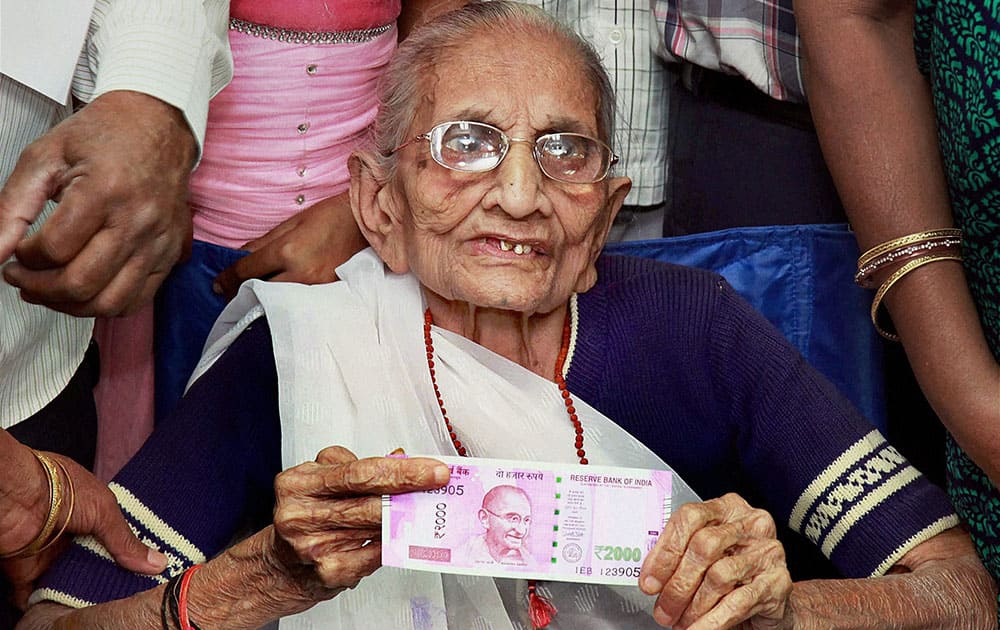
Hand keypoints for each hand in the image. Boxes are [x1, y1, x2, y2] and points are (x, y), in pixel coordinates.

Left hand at [0, 90, 196, 316]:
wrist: (158, 125)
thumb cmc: (103, 135)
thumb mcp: (44, 157)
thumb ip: (11, 206)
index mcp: (104, 191)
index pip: (54, 249)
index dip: (23, 258)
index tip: (17, 251)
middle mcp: (137, 221)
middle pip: (81, 283)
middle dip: (39, 288)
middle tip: (22, 277)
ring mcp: (158, 241)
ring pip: (109, 302)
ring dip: (69, 305)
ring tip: (49, 289)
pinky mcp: (170, 253)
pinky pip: (137, 300)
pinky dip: (105, 306)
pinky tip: (85, 289)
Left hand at [1, 448, 166, 608]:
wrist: (18, 496)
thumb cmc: (60, 488)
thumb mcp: (106, 512)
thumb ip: (126, 542)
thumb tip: (157, 562)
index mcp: (91, 515)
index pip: (113, 540)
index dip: (129, 555)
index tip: (146, 571)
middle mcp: (71, 536)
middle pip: (93, 564)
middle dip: (107, 577)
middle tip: (128, 592)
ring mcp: (50, 554)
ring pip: (69, 582)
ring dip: (81, 593)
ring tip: (104, 605)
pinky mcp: (29, 571)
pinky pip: (39, 595)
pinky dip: (49, 605)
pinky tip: (67, 610)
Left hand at [212, 192, 366, 299]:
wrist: (365, 223)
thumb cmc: (329, 216)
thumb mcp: (293, 222)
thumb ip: (264, 241)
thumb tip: (241, 255)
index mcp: (287, 250)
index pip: (247, 270)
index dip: (228, 279)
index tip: (218, 286)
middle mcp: (300, 272)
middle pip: (259, 291)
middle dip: (241, 293)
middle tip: (231, 295)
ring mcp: (316, 286)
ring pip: (278, 301)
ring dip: (263, 300)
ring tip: (253, 300)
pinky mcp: (328, 293)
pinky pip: (299, 302)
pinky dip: (286, 302)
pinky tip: (280, 301)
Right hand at [268, 446, 448, 601]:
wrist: (277, 566)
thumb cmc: (304, 518)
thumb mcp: (320, 482)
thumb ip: (357, 470)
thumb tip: (401, 460)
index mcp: (298, 483)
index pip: (359, 472)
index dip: (401, 471)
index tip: (431, 469)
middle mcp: (301, 514)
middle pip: (369, 500)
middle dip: (410, 491)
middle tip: (437, 484)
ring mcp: (313, 545)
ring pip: (375, 527)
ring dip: (404, 517)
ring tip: (424, 507)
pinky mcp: (327, 571)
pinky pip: (374, 554)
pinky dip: (390, 543)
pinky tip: (399, 536)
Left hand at [639, 493, 791, 628]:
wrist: (774, 599)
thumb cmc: (735, 573)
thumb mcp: (707, 556)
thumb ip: (682, 554)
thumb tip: (650, 576)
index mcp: (728, 507)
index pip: (690, 518)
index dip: (664, 551)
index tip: (649, 581)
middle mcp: (751, 524)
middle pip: (703, 546)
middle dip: (677, 583)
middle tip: (663, 608)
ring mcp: (768, 551)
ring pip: (719, 576)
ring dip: (693, 605)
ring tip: (681, 621)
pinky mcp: (778, 581)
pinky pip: (737, 602)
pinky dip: (712, 621)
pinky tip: (697, 629)